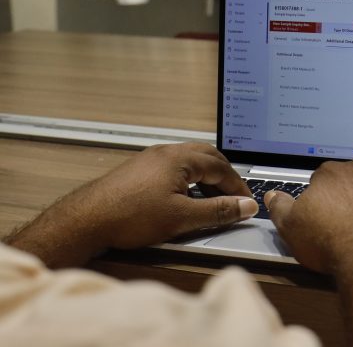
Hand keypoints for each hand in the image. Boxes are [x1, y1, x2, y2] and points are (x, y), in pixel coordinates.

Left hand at [5, 143, 257, 267]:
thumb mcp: (182, 217)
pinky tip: (186, 198)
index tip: (247, 203)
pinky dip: (190, 179)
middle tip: (235, 196)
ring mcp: (151, 159)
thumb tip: (247, 206)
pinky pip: (174, 167)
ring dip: (207, 177)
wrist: (85, 220)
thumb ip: (218, 211)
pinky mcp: (139, 170)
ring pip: (190, 161)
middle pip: (207, 156)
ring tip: (213, 200)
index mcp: (180, 158)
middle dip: (225, 176)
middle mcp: (166, 152)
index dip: (238, 186)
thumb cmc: (131, 217)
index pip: (221, 167)